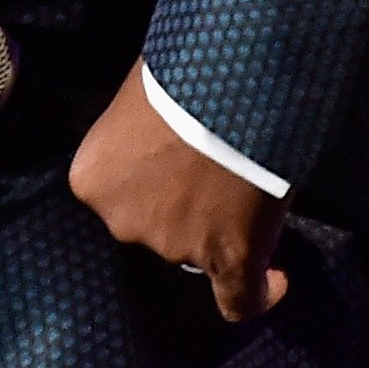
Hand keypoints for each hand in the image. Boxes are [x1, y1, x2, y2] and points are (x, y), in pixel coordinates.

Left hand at [67, 61, 290, 322]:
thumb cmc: (179, 70)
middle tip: (214, 168)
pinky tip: (276, 280)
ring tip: (253, 182)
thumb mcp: (138, 91)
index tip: (176, 166)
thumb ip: (138, 125)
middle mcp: (123, 220)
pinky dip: (258, 293)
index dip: (149, 180)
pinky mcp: (229, 260)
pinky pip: (240, 297)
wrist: (230, 77)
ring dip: (220, 224)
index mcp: (92, 178)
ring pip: (199, 250)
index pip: (118, 193)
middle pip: (155, 224)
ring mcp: (175, 245)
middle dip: (181, 203)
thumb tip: (155, 121)